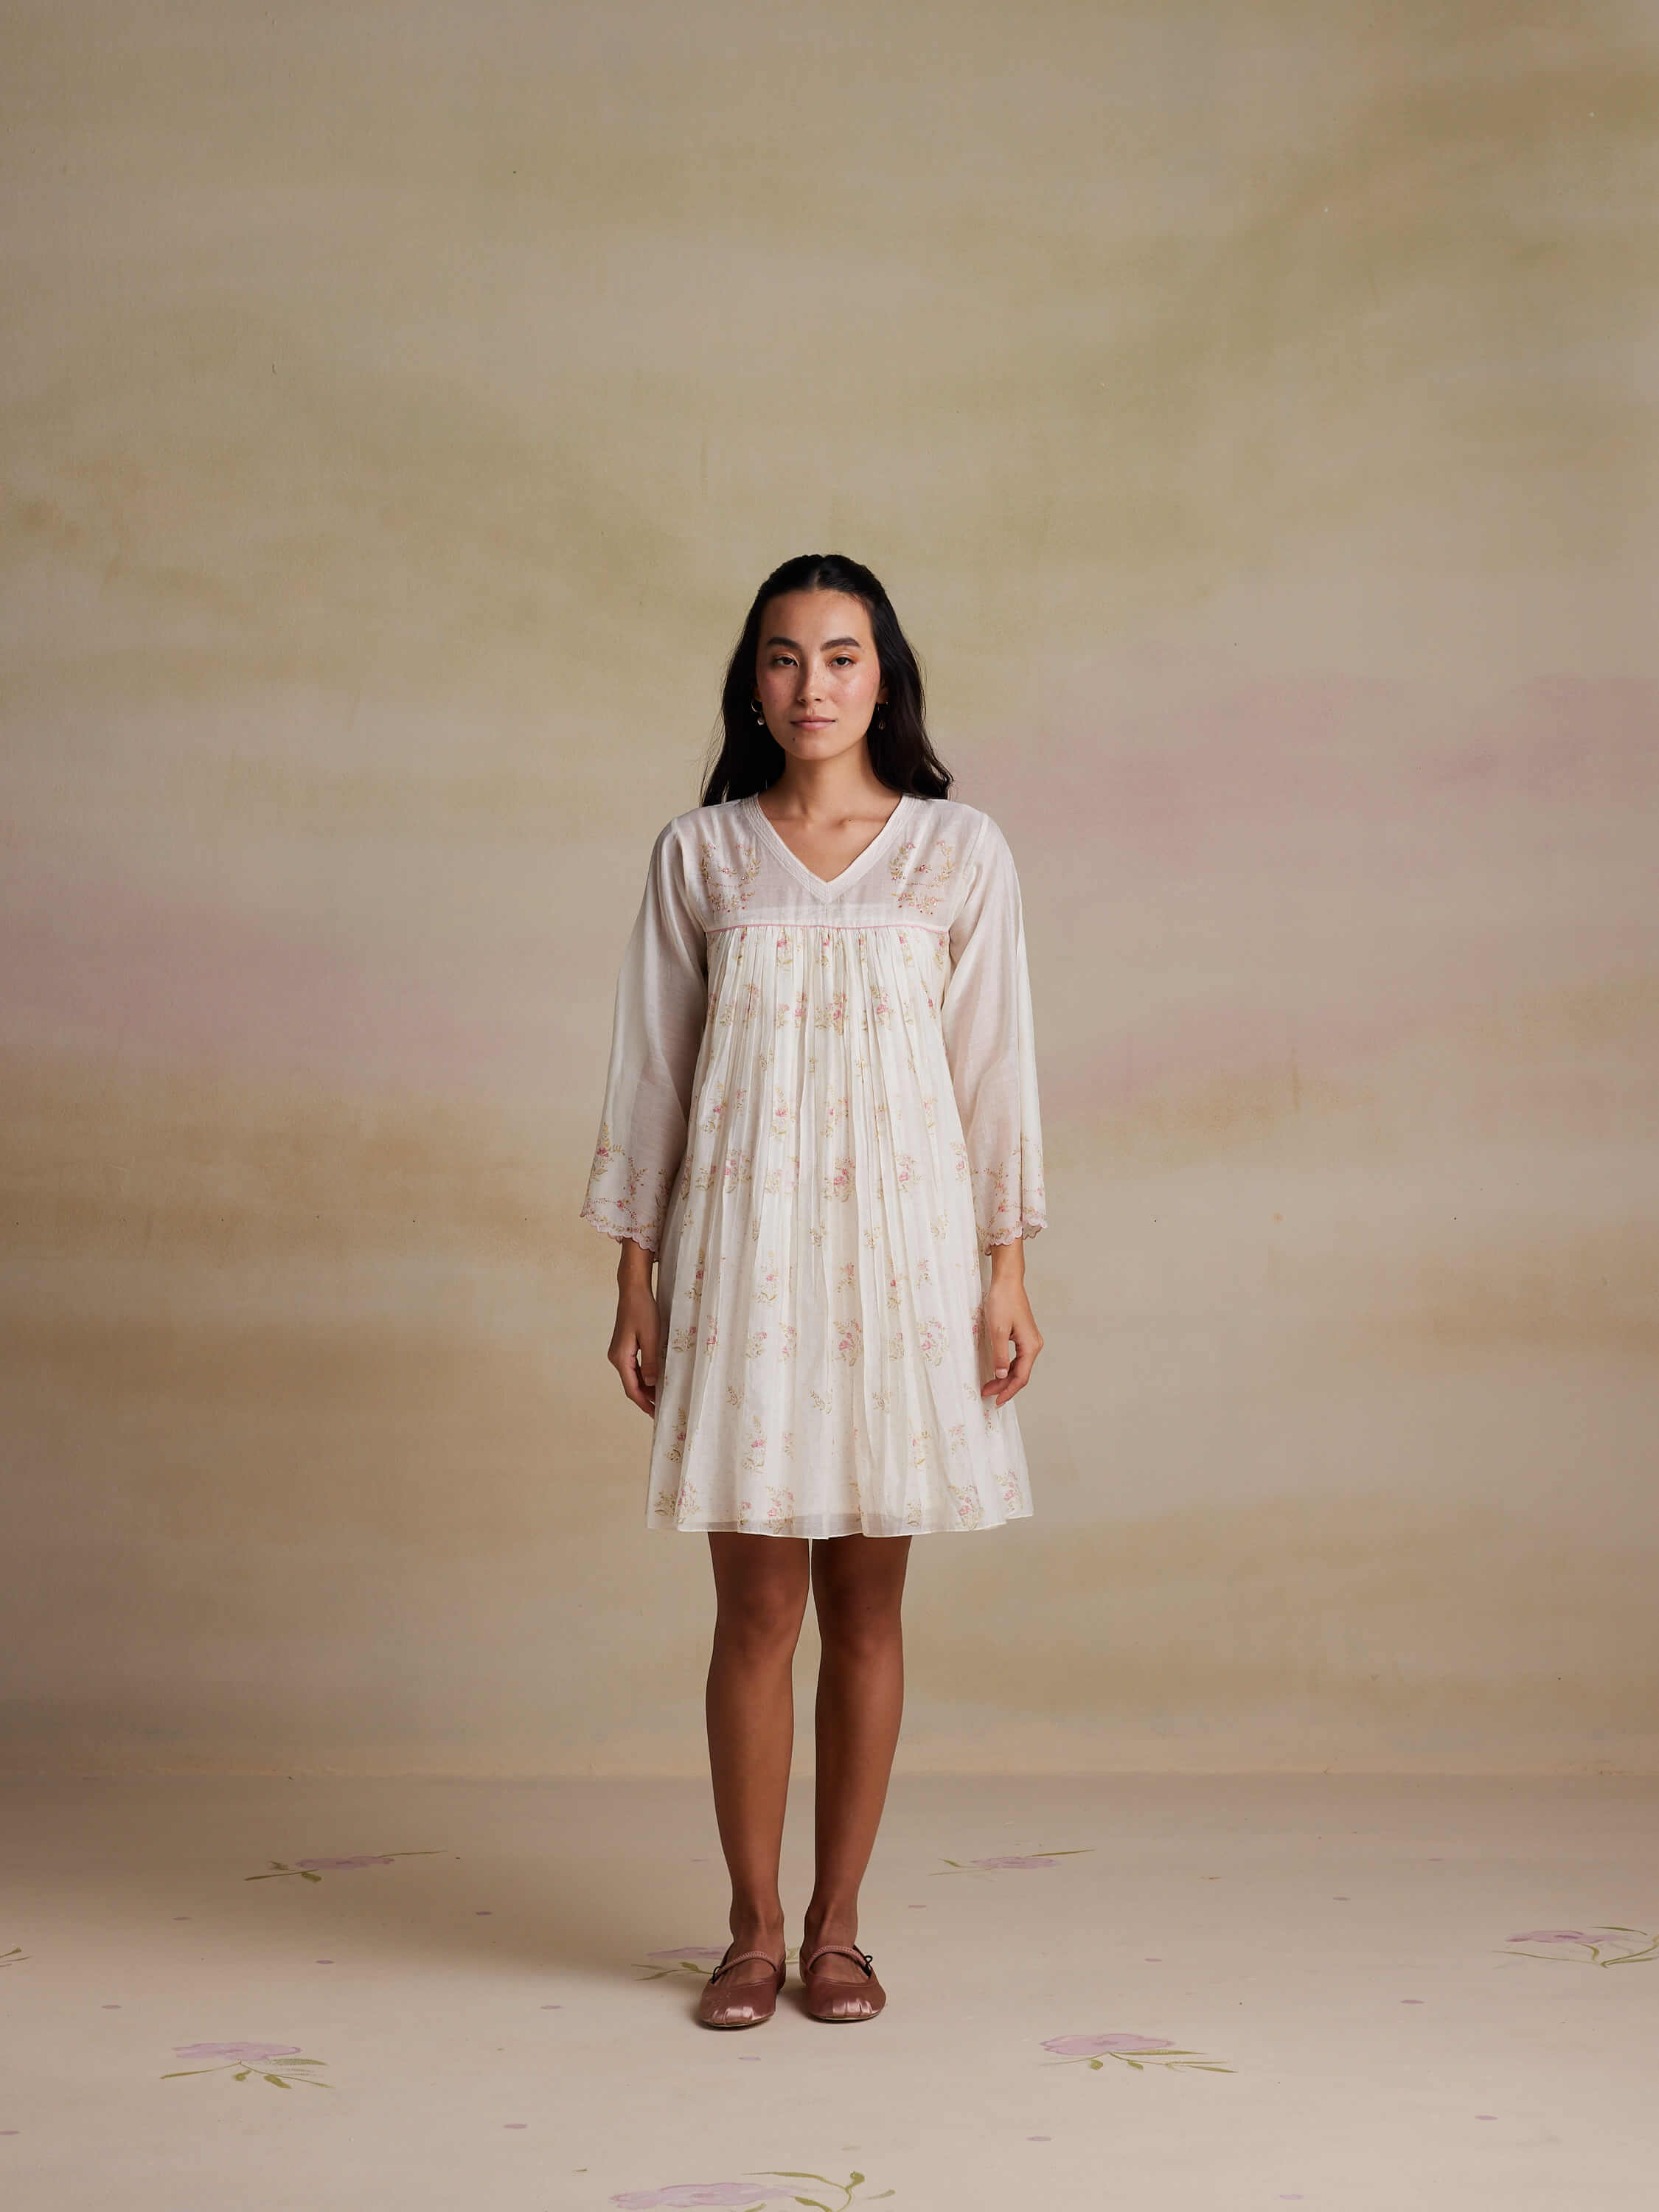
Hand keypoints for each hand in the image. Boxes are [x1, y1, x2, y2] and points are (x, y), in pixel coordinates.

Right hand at [608, 1243, 660, 1414]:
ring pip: (632, 1377)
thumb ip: (650, 1363)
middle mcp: (616, 1357)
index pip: (632, 1389)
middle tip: (662, 1409)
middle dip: (645, 1399)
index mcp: (620, 1358)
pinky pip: (634, 1368)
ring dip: (645, 1388)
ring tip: (661, 1398)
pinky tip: (655, 1381)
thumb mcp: (650, 1338)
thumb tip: (650, 1385)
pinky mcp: (624, 1346)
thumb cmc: (643, 1311)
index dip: (644, 1404)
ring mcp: (619, 1352)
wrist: (633, 1291)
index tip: (656, 1415)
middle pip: (631, 1385)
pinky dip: (644, 1377)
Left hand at [980, 1252, 1042, 1406]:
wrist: (1007, 1282)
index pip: (1021, 1377)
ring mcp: (1030, 1340)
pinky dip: (1007, 1367)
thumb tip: (1001, 1375)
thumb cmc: (1002, 1302)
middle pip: (1020, 1374)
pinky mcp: (1023, 1336)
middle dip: (1004, 1386)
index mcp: (1030, 1346)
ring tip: (989, 1386)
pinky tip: (997, 1371)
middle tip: (986, 1393)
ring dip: (1004, 1378)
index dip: (1008, 1391)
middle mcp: (1034, 1345)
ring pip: (1019, 1367)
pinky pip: (1017, 1358)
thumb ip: (1000, 1354)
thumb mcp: (997, 1330)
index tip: (996, 1401)